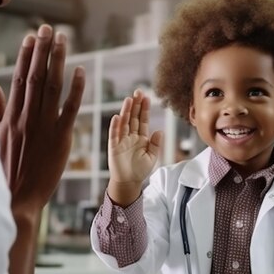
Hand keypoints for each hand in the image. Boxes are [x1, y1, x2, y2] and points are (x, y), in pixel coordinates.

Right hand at [0, 24, 84, 212]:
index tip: (31, 36)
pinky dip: (75, 90)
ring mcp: (43, 126)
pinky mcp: (60, 138)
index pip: (18, 77)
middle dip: (42, 50)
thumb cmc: (1, 170)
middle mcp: (26, 116)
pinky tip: (81, 71)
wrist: (14, 199)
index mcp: (10, 115)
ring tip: (62, 38)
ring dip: (57, 60)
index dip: (25, 55)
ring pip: (51, 86)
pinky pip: (69, 109)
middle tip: (48, 27)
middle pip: (35, 75)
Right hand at [107, 89, 162, 205]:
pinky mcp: (113, 147)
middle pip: (133, 117)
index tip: (147, 97)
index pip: (143, 120)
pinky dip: (115, 126)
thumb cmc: (140, 170)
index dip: (144, 109)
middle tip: (138, 91)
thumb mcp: (152, 157)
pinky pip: (114, 134)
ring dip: (126, 111)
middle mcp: (131, 136)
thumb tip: (160, 130)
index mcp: (141, 138)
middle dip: (135, 105)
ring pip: (124, 123)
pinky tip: (117, 116)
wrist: (129, 182)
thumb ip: (156, 144)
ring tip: (129, 100)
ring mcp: (122, 140)